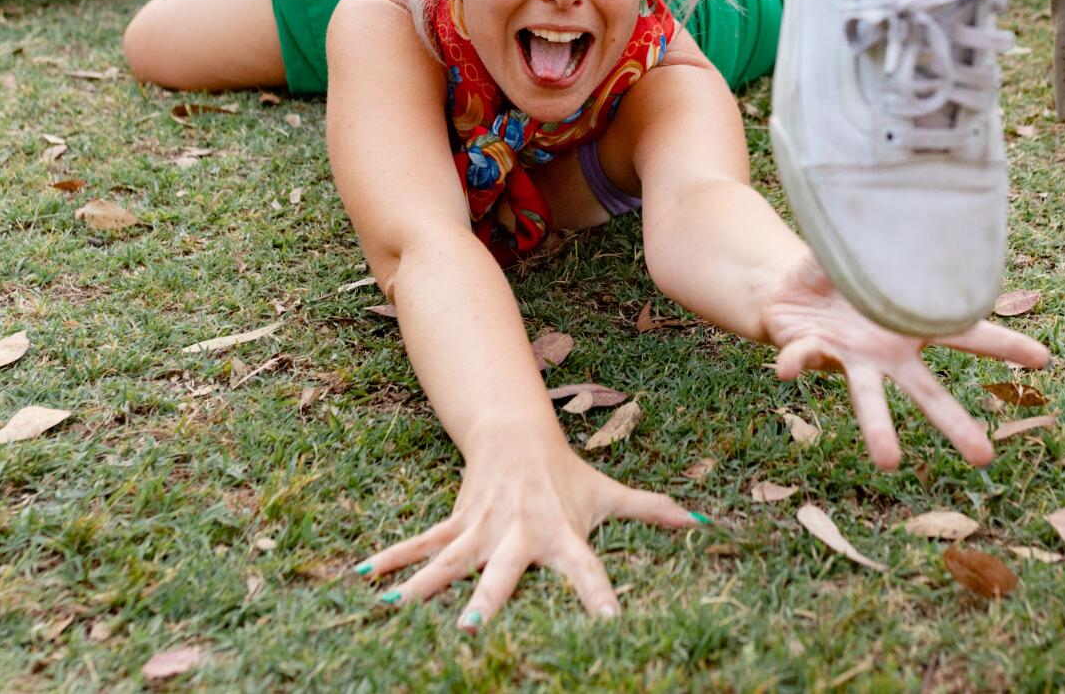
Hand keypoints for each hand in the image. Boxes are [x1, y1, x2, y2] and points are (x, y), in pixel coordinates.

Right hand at [354, 438, 700, 630]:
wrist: (518, 435)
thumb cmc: (568, 476)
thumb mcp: (611, 493)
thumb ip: (653, 511)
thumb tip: (700, 521)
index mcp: (562, 535)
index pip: (587, 571)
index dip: (600, 597)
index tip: (611, 626)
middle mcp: (520, 535)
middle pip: (503, 572)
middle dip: (487, 600)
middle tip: (472, 630)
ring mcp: (483, 528)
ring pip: (451, 560)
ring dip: (423, 584)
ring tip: (395, 607)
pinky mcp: (457, 522)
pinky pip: (423, 543)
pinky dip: (393, 558)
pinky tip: (364, 576)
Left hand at [760, 256, 1049, 469]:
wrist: (785, 291)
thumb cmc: (840, 273)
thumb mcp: (869, 251)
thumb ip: (884, 244)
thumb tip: (904, 214)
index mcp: (913, 327)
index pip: (967, 335)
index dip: (1005, 346)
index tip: (1043, 361)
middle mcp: (889, 355)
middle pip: (927, 393)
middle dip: (955, 425)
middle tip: (983, 458)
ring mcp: (851, 361)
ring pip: (870, 399)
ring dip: (878, 429)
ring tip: (889, 462)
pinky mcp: (811, 355)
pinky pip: (803, 359)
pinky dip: (795, 362)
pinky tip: (785, 368)